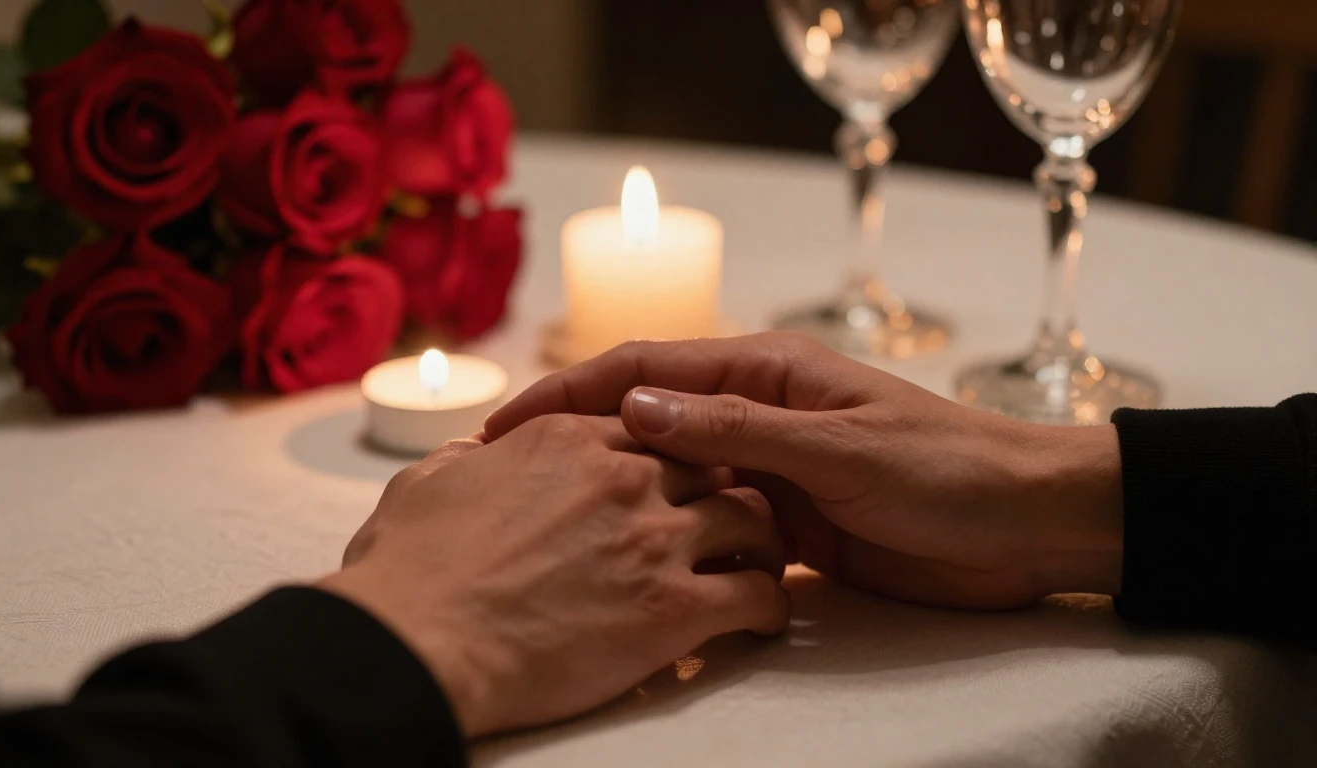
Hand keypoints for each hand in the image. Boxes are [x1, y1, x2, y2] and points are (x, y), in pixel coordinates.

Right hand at [319, 416, 788, 736]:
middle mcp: (622, 477)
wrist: (417, 644)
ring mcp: (654, 539)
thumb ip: (464, 459)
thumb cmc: (406, 570)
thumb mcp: (427, 484)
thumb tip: (473, 450)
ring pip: (749, 516)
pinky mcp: (672, 607)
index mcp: (567, 439)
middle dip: (721, 484)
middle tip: (721, 516)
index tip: (675, 468)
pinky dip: (768, 605)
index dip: (669, 442)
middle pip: (708, 460)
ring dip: (760, 540)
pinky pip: (754, 594)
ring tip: (756, 564)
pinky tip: (758, 618)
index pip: (646, 417)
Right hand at [486, 332, 1124, 610]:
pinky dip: (671, 539)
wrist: (1027, 525)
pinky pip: (712, 526)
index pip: (646, 369)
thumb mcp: (842, 449)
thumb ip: (742, 431)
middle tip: (504, 484)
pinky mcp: (787, 525)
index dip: (570, 392)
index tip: (505, 426)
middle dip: (576, 445)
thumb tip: (636, 407)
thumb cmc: (948, 470)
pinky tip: (627, 565)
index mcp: (767, 372)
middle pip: (646, 423)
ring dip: (617, 496)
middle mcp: (759, 416)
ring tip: (548, 528)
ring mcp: (770, 472)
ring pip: (673, 479)